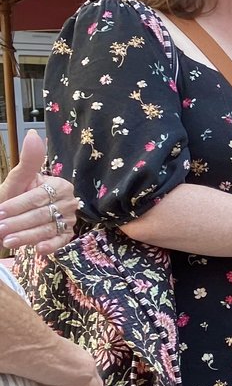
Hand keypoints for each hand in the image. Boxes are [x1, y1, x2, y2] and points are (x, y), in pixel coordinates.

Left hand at [0, 131, 78, 254]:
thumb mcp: (17, 180)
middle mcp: (69, 202)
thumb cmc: (14, 197)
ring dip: (27, 236)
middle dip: (18, 222)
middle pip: (42, 214)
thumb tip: (33, 135)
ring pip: (48, 229)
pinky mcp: (67, 235)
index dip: (18, 205)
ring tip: (8, 240)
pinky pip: (61, 242)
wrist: (11, 217)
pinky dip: (50, 246)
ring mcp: (69, 220)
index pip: (39, 197)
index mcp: (61, 186)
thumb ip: (29, 161)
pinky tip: (38, 249)